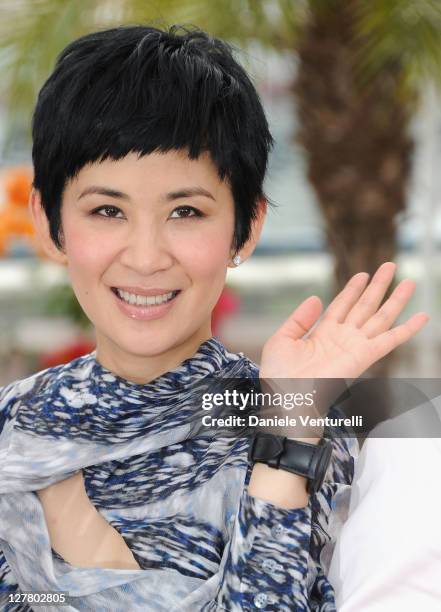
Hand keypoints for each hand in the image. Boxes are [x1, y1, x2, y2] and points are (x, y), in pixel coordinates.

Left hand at [260, 262, 428, 380]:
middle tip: (390, 266)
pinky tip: (422, 316)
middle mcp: (342, 338)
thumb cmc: (280, 376)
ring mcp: (355, 346)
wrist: (287, 399)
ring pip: (380, 317)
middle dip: (378, 286)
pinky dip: (407, 329)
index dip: (352, 289)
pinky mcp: (364, 357)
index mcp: (323, 333)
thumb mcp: (282, 339)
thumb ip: (299, 318)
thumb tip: (316, 298)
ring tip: (409, 281)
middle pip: (365, 306)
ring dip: (396, 299)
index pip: (342, 305)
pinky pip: (390, 340)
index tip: (362, 274)